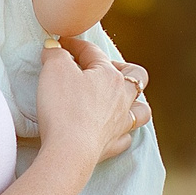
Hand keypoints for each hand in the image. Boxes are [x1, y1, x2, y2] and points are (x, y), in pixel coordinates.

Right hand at [33, 38, 142, 171]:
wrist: (69, 150)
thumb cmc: (63, 107)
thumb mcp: (54, 69)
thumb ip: (55, 53)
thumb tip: (54, 48)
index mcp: (110, 76)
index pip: (93, 52)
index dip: (75, 45)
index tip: (61, 44)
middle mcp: (122, 98)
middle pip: (136, 77)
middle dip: (124, 68)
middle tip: (104, 68)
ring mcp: (120, 124)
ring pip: (141, 109)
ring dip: (134, 102)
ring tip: (120, 99)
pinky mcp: (113, 146)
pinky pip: (126, 137)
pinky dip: (122, 131)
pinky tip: (113, 129)